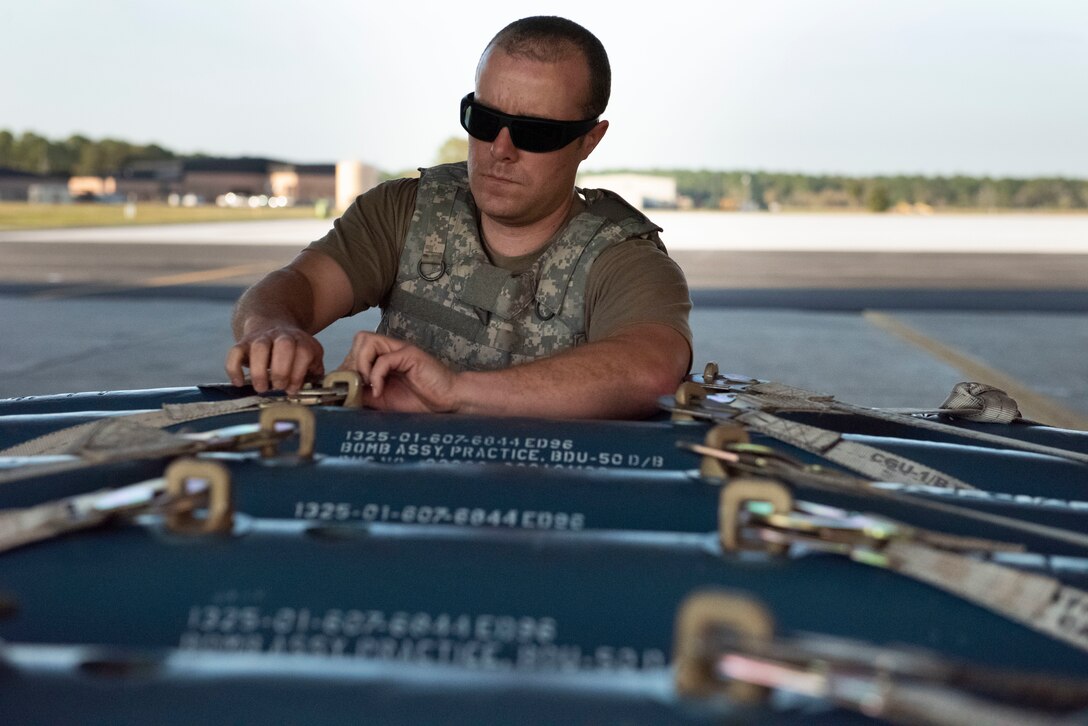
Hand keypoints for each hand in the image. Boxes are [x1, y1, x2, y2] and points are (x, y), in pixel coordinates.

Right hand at [225, 325, 324, 393]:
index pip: (304, 352)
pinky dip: (234, 368)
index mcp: (301, 340)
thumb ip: (314, 372)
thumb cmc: (294, 351)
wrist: (271, 324)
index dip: (298, 373)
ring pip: (259, 347)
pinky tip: (239, 383)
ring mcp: (261, 337)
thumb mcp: (310, 357)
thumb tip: (315, 391)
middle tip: (278, 387)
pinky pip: (235, 352)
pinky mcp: (243, 343)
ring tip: (261, 388)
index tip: (292, 389)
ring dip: (260, 371)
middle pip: (284, 345)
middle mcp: (282, 336)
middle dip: (282, 370)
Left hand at [338, 332, 459, 412]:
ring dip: (361, 363)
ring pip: (367, 341)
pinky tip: (379, 391)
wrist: (449, 402)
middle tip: (356, 387)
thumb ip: (364, 394)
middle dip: (352, 365)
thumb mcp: (383, 401)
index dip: (347, 367)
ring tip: (367, 384)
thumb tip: (342, 394)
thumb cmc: (421, 400)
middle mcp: (390, 350)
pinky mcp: (410, 355)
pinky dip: (376, 375)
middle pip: (359, 341)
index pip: (355, 350)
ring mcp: (400, 350)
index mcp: (383, 358)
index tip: (346, 389)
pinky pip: (384, 358)